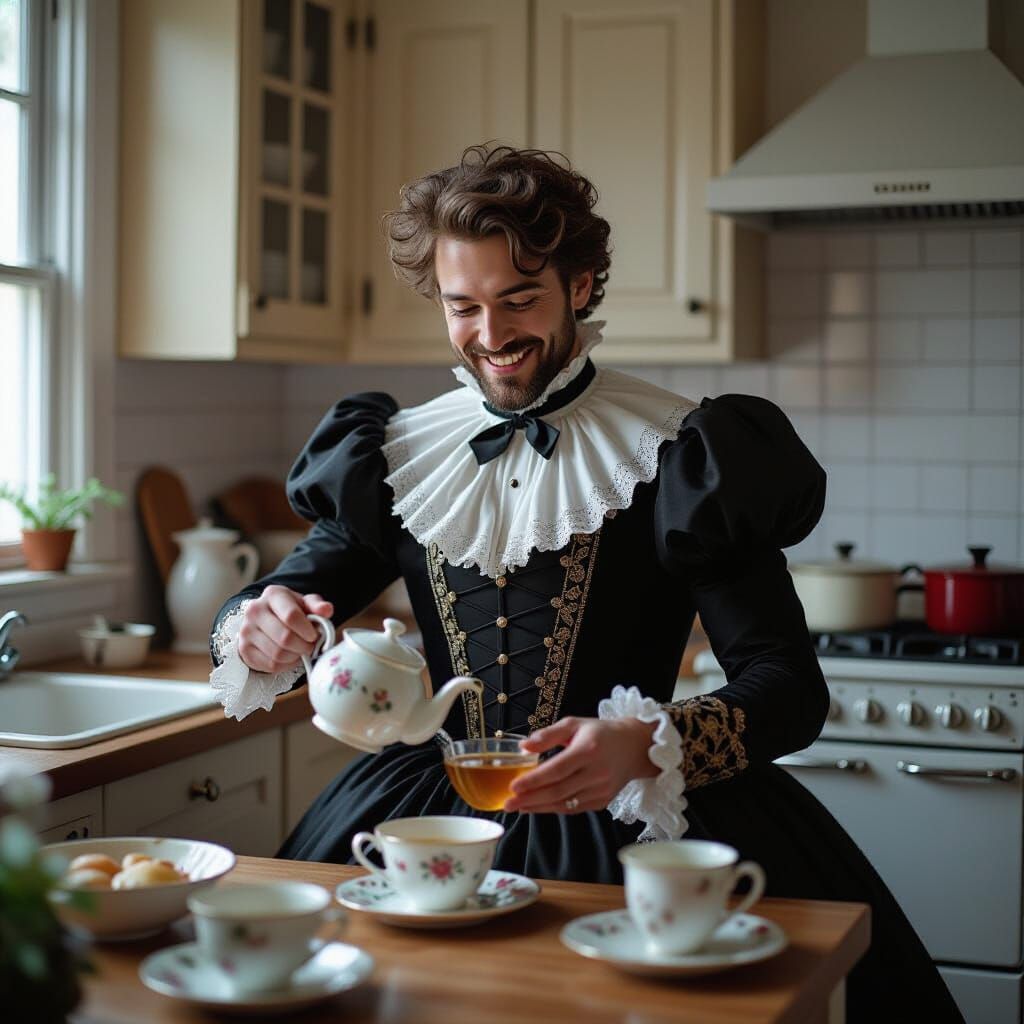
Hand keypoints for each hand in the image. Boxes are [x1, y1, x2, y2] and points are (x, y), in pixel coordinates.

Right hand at [236, 585, 332, 673]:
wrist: (265, 619)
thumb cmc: (290, 611)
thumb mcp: (305, 603)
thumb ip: (317, 606)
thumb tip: (327, 610)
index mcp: (273, 595)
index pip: (291, 616)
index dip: (307, 630)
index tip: (315, 635)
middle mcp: (255, 611)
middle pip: (285, 637)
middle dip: (304, 646)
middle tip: (310, 646)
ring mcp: (246, 631)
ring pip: (278, 654)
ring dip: (295, 656)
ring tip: (301, 650)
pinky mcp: (244, 649)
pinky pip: (270, 664)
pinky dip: (285, 665)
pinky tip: (290, 657)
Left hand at [503, 716, 657, 814]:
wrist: (635, 747)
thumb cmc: (601, 733)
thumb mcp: (575, 724)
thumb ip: (548, 735)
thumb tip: (523, 746)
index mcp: (588, 750)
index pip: (556, 770)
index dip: (534, 780)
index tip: (513, 786)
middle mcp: (596, 772)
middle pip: (558, 791)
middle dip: (530, 799)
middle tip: (508, 803)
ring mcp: (601, 790)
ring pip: (565, 803)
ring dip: (539, 807)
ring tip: (518, 806)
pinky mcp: (603, 801)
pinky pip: (574, 808)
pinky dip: (554, 809)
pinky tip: (538, 806)